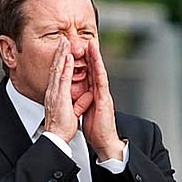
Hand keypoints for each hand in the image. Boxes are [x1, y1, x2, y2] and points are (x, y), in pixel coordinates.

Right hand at [44, 39, 80, 143]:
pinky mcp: (59, 96)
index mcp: (55, 96)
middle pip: (55, 68)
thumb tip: (85, 98)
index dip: (61, 62)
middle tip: (63, 40)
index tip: (65, 52)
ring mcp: (55, 93)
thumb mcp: (72, 113)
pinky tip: (68, 56)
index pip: (58, 75)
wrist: (56, 138)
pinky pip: (62, 78)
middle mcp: (53, 92)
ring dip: (61, 54)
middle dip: (59, 53)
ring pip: (57, 69)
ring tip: (65, 42)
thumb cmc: (62, 129)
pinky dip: (65, 66)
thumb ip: (78, 104)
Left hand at [80, 39, 124, 160]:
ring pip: (99, 71)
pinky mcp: (105, 100)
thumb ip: (82, 101)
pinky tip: (96, 61)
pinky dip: (99, 69)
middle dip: (90, 54)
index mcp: (93, 94)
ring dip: (95, 57)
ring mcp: (103, 95)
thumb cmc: (95, 129)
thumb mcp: (85, 111)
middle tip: (85, 39)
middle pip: (93, 69)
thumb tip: (76, 96)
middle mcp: (99, 92)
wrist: (104, 142)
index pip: (87, 74)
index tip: (77, 50)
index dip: (83, 62)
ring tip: (91, 43)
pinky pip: (102, 81)